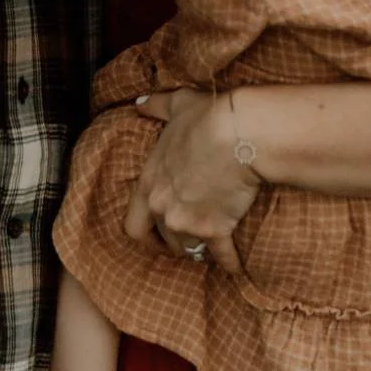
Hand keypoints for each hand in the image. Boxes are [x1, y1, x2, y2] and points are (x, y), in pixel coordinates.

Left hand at [123, 89, 262, 273]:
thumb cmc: (206, 118)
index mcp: (150, 183)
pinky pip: (223, 257)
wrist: (238, 134)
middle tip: (183, 241)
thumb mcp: (177, 105)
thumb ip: (154, 106)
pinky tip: (236, 267)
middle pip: (162, 241)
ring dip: (198, 248)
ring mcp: (189, 223)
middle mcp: (163, 209)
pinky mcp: (217, 231)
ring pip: (189, 249)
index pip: (133, 224)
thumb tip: (139, 103)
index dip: (144, 232)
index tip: (154, 235)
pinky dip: (230, 263)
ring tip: (208, 244)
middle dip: (171, 244)